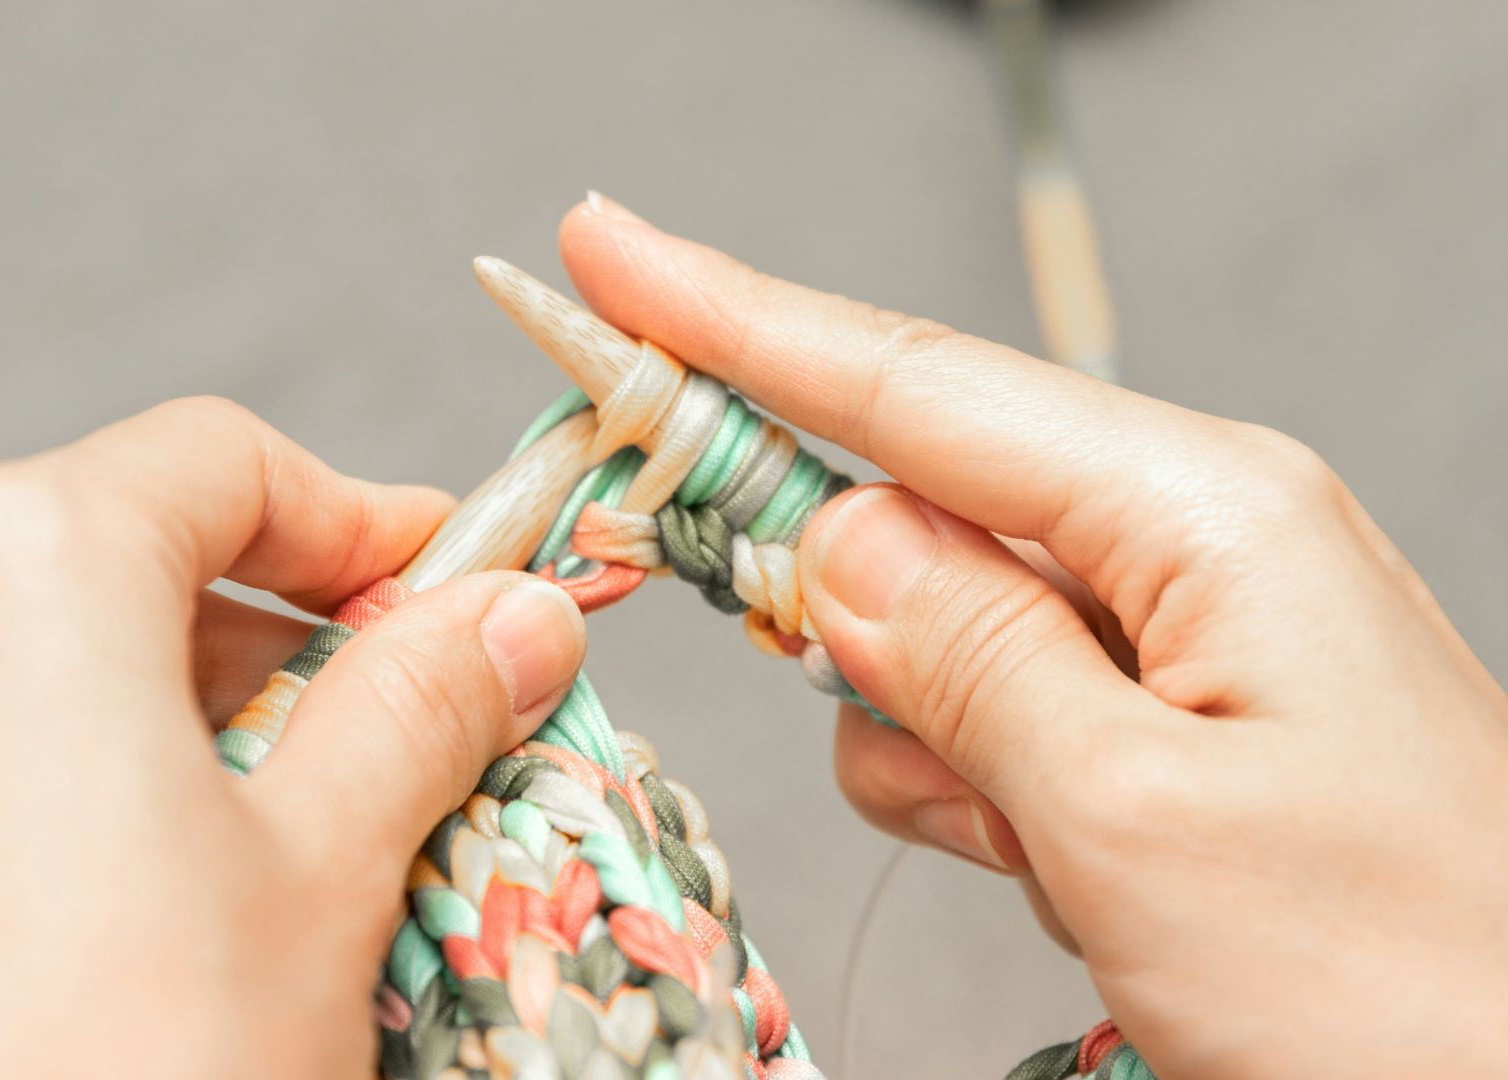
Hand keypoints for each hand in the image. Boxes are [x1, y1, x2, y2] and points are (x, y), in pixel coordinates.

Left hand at [0, 398, 586, 1077]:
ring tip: (264, 855)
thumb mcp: (324, 872)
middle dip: (268, 641)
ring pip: (14, 670)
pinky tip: (121, 925)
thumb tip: (512, 620)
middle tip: (388, 736)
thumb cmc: (121, 1072)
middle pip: (112, 560)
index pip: (219, 463)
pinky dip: (41, 799)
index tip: (454, 591)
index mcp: (12, 570)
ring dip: (159, 726)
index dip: (364, 521)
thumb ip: (422, 704)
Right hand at [561, 196, 1507, 1078]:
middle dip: (846, 610)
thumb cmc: (1412, 982)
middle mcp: (1193, 543)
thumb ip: (964, 658)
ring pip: (940, 634)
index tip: (607, 255)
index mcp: (1201, 512)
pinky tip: (1062, 866)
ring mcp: (1184, 636)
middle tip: (873, 710)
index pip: (913, 386)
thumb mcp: (1138, 821)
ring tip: (1044, 852)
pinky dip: (985, 791)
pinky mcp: (1169, 722)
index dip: (734, 321)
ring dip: (935, 743)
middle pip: (917, 505)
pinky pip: (997, 715)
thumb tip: (830, 540)